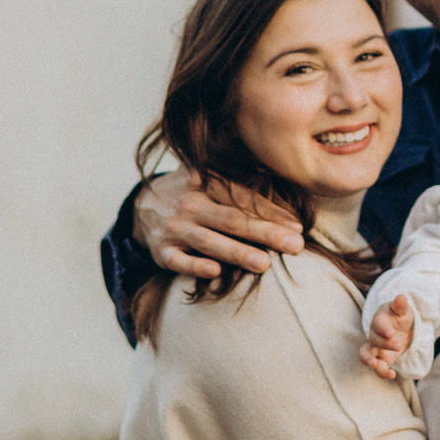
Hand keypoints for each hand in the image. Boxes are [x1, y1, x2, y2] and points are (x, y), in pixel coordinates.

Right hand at [135, 168, 303, 279]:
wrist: (142, 206)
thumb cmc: (191, 191)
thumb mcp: (210, 175)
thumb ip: (241, 174)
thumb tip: (283, 169)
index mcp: (206, 182)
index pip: (244, 198)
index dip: (272, 211)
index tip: (298, 225)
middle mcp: (191, 204)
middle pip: (232, 219)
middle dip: (265, 233)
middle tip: (296, 245)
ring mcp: (175, 228)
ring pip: (209, 241)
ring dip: (237, 252)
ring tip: (265, 264)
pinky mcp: (162, 251)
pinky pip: (178, 261)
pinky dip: (195, 266)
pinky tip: (215, 271)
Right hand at [358, 294, 416, 378]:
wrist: (400, 328)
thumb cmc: (399, 317)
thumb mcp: (402, 310)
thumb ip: (400, 305)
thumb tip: (401, 297)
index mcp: (380, 321)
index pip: (378, 323)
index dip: (382, 328)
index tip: (390, 332)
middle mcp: (375, 335)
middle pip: (373, 340)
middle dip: (384, 344)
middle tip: (397, 345)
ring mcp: (376, 348)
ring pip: (366, 356)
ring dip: (369, 361)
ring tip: (376, 365)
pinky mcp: (381, 359)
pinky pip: (378, 367)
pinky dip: (382, 372)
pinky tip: (393, 374)